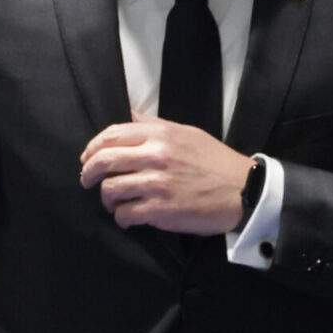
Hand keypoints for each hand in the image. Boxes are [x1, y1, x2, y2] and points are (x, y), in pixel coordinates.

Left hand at [79, 113, 251, 234]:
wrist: (244, 190)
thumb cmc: (216, 162)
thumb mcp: (187, 133)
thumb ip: (154, 124)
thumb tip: (127, 115)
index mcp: (161, 134)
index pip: (111, 135)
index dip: (92, 148)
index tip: (88, 158)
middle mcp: (155, 156)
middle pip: (103, 161)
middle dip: (88, 173)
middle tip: (88, 181)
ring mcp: (157, 184)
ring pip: (110, 190)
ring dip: (107, 199)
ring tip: (114, 203)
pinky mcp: (161, 210)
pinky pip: (125, 214)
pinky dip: (122, 218)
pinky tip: (128, 218)